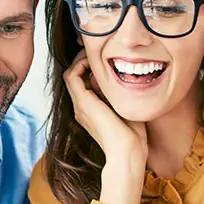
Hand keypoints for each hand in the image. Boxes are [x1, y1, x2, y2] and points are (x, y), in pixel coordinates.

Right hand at [63, 53, 147, 203]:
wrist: (127, 152)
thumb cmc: (132, 136)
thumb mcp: (126, 109)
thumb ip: (119, 94)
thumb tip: (118, 76)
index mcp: (91, 111)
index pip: (83, 83)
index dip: (90, 68)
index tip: (104, 59)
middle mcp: (82, 108)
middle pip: (74, 77)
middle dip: (84, 61)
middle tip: (98, 52)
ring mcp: (80, 105)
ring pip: (70, 74)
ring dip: (81, 60)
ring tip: (95, 53)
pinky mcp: (83, 103)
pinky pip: (72, 76)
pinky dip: (80, 64)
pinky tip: (95, 61)